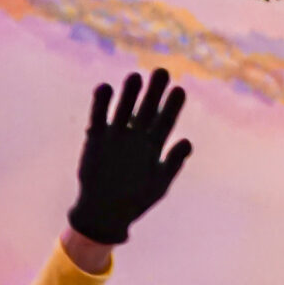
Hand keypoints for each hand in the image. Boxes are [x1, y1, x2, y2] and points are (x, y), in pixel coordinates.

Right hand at [68, 68, 191, 246]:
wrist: (105, 212)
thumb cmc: (136, 200)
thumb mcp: (159, 183)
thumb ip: (172, 162)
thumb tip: (187, 142)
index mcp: (153, 146)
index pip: (165, 121)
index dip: (172, 106)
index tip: (179, 90)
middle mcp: (136, 136)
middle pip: (146, 109)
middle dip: (154, 92)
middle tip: (161, 71)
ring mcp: (116, 135)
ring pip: (123, 109)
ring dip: (128, 94)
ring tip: (135, 77)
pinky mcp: (96, 138)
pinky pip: (99, 117)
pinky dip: (101, 104)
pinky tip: (105, 88)